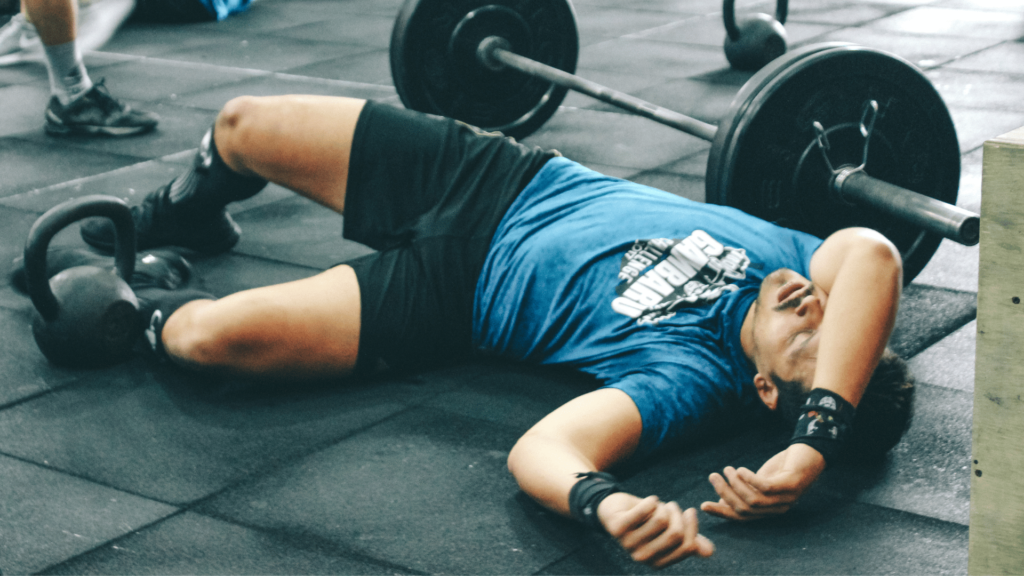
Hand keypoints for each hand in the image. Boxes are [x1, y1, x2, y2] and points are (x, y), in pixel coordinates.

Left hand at [597, 492, 714, 567]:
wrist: (614, 509)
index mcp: (658, 562)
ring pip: (661, 520)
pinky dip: (651, 501)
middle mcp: (643, 558)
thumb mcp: (669, 530)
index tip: (689, 513)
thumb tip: (709, 552)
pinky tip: (650, 500)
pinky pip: (644, 511)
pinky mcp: (618, 528)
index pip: (687, 546)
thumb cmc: (646, 520)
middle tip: (672, 506)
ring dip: (664, 507)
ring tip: (657, 505)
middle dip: (678, 514)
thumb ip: (689, 540)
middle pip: (676, 534)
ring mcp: (628, 544)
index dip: (692, 526)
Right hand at [700, 443, 825, 520]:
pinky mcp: (791, 484)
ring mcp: (786, 498)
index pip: (742, 517)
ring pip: (753, 500)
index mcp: (769, 510)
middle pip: (745, 509)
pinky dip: (749, 479)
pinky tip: (740, 469)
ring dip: (735, 484)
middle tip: (713, 476)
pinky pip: (766, 487)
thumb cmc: (784, 467)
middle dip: (725, 493)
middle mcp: (778, 509)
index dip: (722, 512)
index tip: (703, 506)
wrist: (811, 452)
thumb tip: (723, 501)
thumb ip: (745, 491)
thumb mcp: (761, 481)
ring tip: (727, 469)